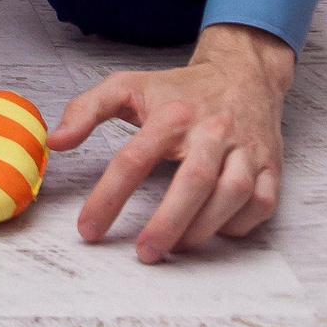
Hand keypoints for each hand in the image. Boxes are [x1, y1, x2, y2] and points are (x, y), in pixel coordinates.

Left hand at [49, 22, 294, 263]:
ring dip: (204, 227)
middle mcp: (212, 131)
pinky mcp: (271, 165)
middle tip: (143, 253)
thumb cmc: (178, 89)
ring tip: (175, 248)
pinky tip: (215, 231)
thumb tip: (54, 142)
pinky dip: (240, 224)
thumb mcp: (126, 88)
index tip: (89, 229)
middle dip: (168, 223)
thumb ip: (85, 111)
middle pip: (194, 181)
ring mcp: (246, 149)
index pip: (134, 159)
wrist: (242, 73)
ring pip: (233, 194)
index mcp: (172, 115)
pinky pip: (262, 203)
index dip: (109, 197)